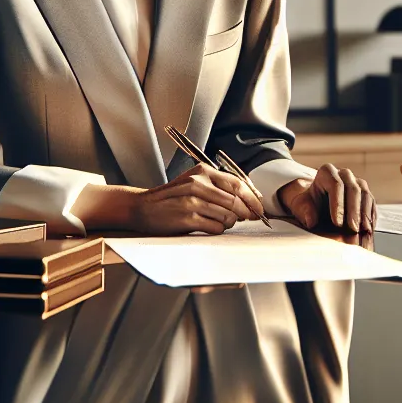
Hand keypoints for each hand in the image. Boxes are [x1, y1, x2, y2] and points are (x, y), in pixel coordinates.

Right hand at [79, 165, 261, 234]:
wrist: (142, 207)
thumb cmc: (171, 197)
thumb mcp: (193, 182)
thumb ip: (217, 186)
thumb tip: (247, 199)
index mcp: (203, 172)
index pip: (238, 183)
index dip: (253, 198)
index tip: (259, 208)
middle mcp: (198, 183)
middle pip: (236, 201)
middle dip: (246, 213)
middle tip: (248, 219)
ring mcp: (192, 201)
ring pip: (228, 216)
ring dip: (230, 223)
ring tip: (221, 222)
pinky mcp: (187, 218)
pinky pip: (215, 227)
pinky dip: (218, 230)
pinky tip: (210, 227)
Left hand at [277, 163, 375, 232]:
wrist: (316, 203)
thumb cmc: (307, 203)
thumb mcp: (300, 206)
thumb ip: (304, 211)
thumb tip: (311, 221)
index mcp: (327, 172)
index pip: (336, 185)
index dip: (338, 205)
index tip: (337, 223)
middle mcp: (344, 174)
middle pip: (353, 189)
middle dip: (354, 211)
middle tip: (353, 229)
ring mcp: (356, 182)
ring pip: (365, 194)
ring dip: (365, 214)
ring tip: (363, 230)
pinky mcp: (365, 192)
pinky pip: (371, 202)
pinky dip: (371, 216)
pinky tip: (369, 228)